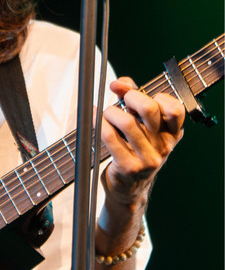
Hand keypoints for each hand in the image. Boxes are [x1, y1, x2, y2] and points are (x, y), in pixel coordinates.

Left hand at [101, 76, 184, 207]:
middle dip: (129, 97)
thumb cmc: (133, 147)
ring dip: (109, 112)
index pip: (174, 108)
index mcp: (172, 133)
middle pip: (149, 108)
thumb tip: (119, 83)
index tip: (137, 94)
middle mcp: (164, 146)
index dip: (154, 94)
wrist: (129, 185)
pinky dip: (98, 123)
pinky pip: (110, 136)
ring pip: (126, 121)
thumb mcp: (139, 122)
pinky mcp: (129, 167)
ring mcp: (148, 159)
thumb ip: (131, 97)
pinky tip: (95, 120)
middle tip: (121, 101)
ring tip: (106, 116)